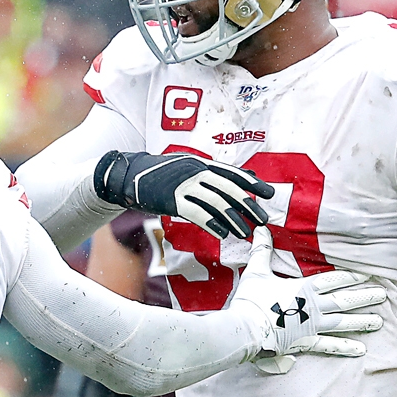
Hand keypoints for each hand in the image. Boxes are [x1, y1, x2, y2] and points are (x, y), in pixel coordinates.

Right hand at [93, 150, 273, 238]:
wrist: (127, 176)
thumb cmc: (159, 174)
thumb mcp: (188, 167)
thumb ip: (216, 172)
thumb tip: (248, 174)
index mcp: (200, 162)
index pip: (231, 172)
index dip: (251, 183)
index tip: (269, 194)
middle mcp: (194, 170)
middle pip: (227, 188)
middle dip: (247, 204)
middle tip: (262, 219)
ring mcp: (182, 184)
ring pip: (215, 202)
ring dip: (232, 218)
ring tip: (244, 232)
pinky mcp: (171, 199)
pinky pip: (196, 213)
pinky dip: (211, 224)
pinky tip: (222, 234)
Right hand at [231, 227, 385, 362]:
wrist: (245, 329)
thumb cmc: (251, 300)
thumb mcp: (256, 272)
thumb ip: (262, 251)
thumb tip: (260, 228)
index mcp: (303, 288)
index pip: (332, 280)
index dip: (349, 276)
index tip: (366, 274)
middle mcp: (313, 307)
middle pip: (344, 300)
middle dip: (364, 297)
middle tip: (383, 295)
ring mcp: (312, 326)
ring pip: (343, 322)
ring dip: (362, 321)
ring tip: (379, 321)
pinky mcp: (306, 342)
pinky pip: (329, 346)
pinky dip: (345, 347)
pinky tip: (361, 349)